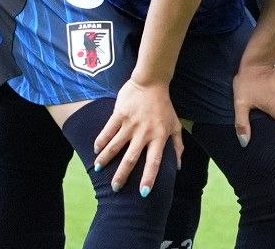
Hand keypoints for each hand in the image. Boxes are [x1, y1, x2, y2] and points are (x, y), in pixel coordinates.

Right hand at [92, 79, 183, 196]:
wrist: (151, 82)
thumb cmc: (164, 106)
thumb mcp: (175, 124)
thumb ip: (178, 145)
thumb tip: (179, 166)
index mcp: (159, 136)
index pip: (155, 162)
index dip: (149, 178)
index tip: (143, 193)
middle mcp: (144, 133)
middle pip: (131, 158)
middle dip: (122, 175)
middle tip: (115, 188)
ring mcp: (130, 124)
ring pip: (115, 146)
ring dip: (105, 160)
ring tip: (97, 170)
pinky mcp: (119, 115)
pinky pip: (107, 131)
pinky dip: (100, 142)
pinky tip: (96, 150)